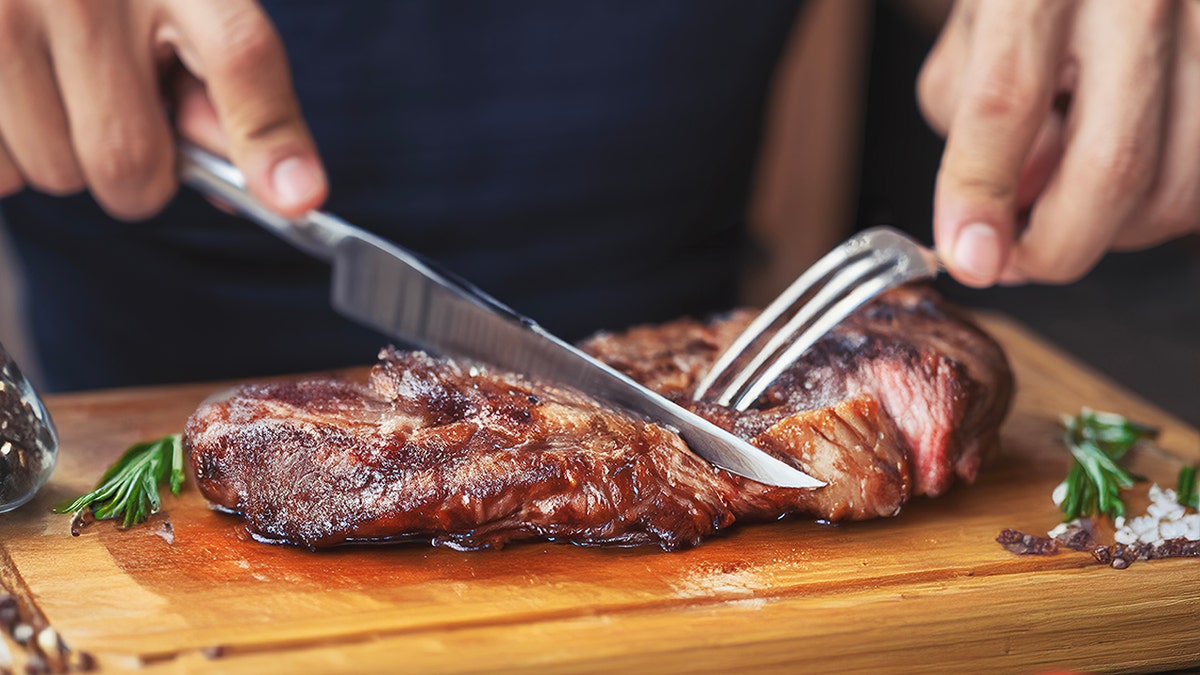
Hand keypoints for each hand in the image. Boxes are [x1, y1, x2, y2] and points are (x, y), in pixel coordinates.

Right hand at [0, 0, 325, 219]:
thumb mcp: (184, 1)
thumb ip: (228, 86)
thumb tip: (275, 187)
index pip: (239, 55)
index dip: (269, 136)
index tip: (296, 200)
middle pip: (129, 159)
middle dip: (138, 174)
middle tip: (124, 122)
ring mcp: (2, 10)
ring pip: (54, 171)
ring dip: (63, 158)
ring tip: (56, 86)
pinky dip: (9, 156)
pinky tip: (15, 93)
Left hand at [918, 0, 1199, 286]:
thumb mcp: (978, 24)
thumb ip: (970, 117)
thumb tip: (999, 219)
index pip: (1006, 103)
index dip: (981, 197)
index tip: (970, 260)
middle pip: (1115, 165)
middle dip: (1056, 246)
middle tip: (1015, 260)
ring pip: (1179, 187)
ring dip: (1115, 227)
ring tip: (1073, 194)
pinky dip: (1162, 200)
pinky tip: (1129, 169)